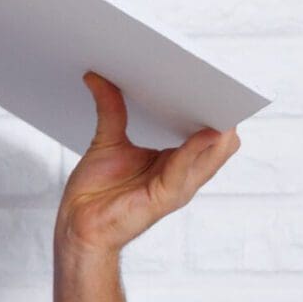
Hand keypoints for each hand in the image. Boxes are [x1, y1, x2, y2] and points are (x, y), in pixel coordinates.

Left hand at [55, 72, 236, 261]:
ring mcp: (178, 187)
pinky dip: (198, 148)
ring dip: (220, 127)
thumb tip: (97, 75)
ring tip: (222, 98)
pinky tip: (205, 130)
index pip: (212, 132)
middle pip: (222, 141)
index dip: (217, 107)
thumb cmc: (95, 192)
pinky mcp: (165, 197)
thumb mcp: (107, 141)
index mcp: (176, 161)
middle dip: (225, 111)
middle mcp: (184, 174)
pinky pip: (187, 168)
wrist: (77, 226)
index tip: (215, 75)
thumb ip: (111, 108)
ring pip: (215, 153)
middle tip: (222, 80)